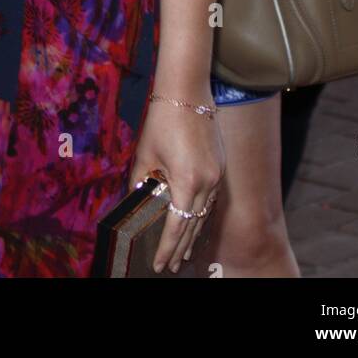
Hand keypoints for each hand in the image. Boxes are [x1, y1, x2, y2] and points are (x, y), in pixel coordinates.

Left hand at [128, 93, 224, 273]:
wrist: (187, 91)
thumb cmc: (162, 121)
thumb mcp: (145, 155)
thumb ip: (141, 184)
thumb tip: (136, 204)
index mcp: (186, 181)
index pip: (176, 226)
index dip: (167, 248)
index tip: (159, 264)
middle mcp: (207, 182)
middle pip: (193, 225)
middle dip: (181, 248)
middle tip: (171, 266)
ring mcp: (217, 175)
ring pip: (205, 214)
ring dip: (193, 234)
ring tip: (183, 253)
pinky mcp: (220, 167)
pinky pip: (211, 199)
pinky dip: (201, 215)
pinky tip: (194, 223)